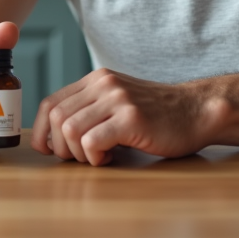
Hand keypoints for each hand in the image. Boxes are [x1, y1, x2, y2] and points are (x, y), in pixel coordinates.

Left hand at [32, 69, 214, 165]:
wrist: (196, 111)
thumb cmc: (157, 115)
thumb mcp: (118, 102)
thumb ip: (91, 110)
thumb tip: (55, 138)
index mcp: (96, 80)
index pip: (50, 102)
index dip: (42, 131)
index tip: (50, 150)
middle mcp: (103, 84)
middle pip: (56, 117)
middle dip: (61, 146)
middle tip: (81, 158)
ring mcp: (118, 99)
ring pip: (70, 130)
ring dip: (78, 153)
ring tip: (98, 157)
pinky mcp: (131, 118)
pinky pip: (92, 141)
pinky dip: (94, 156)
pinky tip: (111, 157)